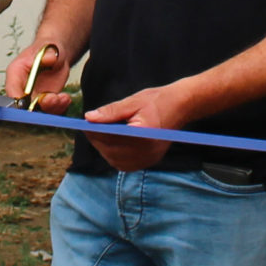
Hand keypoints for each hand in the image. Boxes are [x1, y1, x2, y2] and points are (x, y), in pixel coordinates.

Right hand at [6, 36, 73, 110]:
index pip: (11, 90)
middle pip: (23, 106)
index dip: (18, 100)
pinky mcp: (43, 102)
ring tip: (62, 97)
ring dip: (51, 108)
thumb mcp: (49, 48)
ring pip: (37, 111)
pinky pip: (49, 111)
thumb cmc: (48, 49)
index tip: (31, 103)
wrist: (57, 55)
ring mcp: (32, 97)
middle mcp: (21, 88)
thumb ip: (49, 54)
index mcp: (15, 73)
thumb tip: (50, 58)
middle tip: (53, 98)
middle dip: (39, 106)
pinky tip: (65, 98)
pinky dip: (59, 108)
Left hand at [83, 81, 201, 172]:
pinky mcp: (150, 162)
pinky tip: (112, 143)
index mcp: (143, 134)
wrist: (181, 107)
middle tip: (89, 128)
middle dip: (97, 140)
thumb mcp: (132, 101)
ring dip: (104, 149)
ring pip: (116, 160)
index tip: (84, 123)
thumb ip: (110, 112)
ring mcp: (150, 159)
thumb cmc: (156, 101)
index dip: (94, 131)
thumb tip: (89, 118)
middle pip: (112, 151)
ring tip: (99, 134)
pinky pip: (125, 164)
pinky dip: (115, 156)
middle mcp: (148, 151)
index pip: (111, 137)